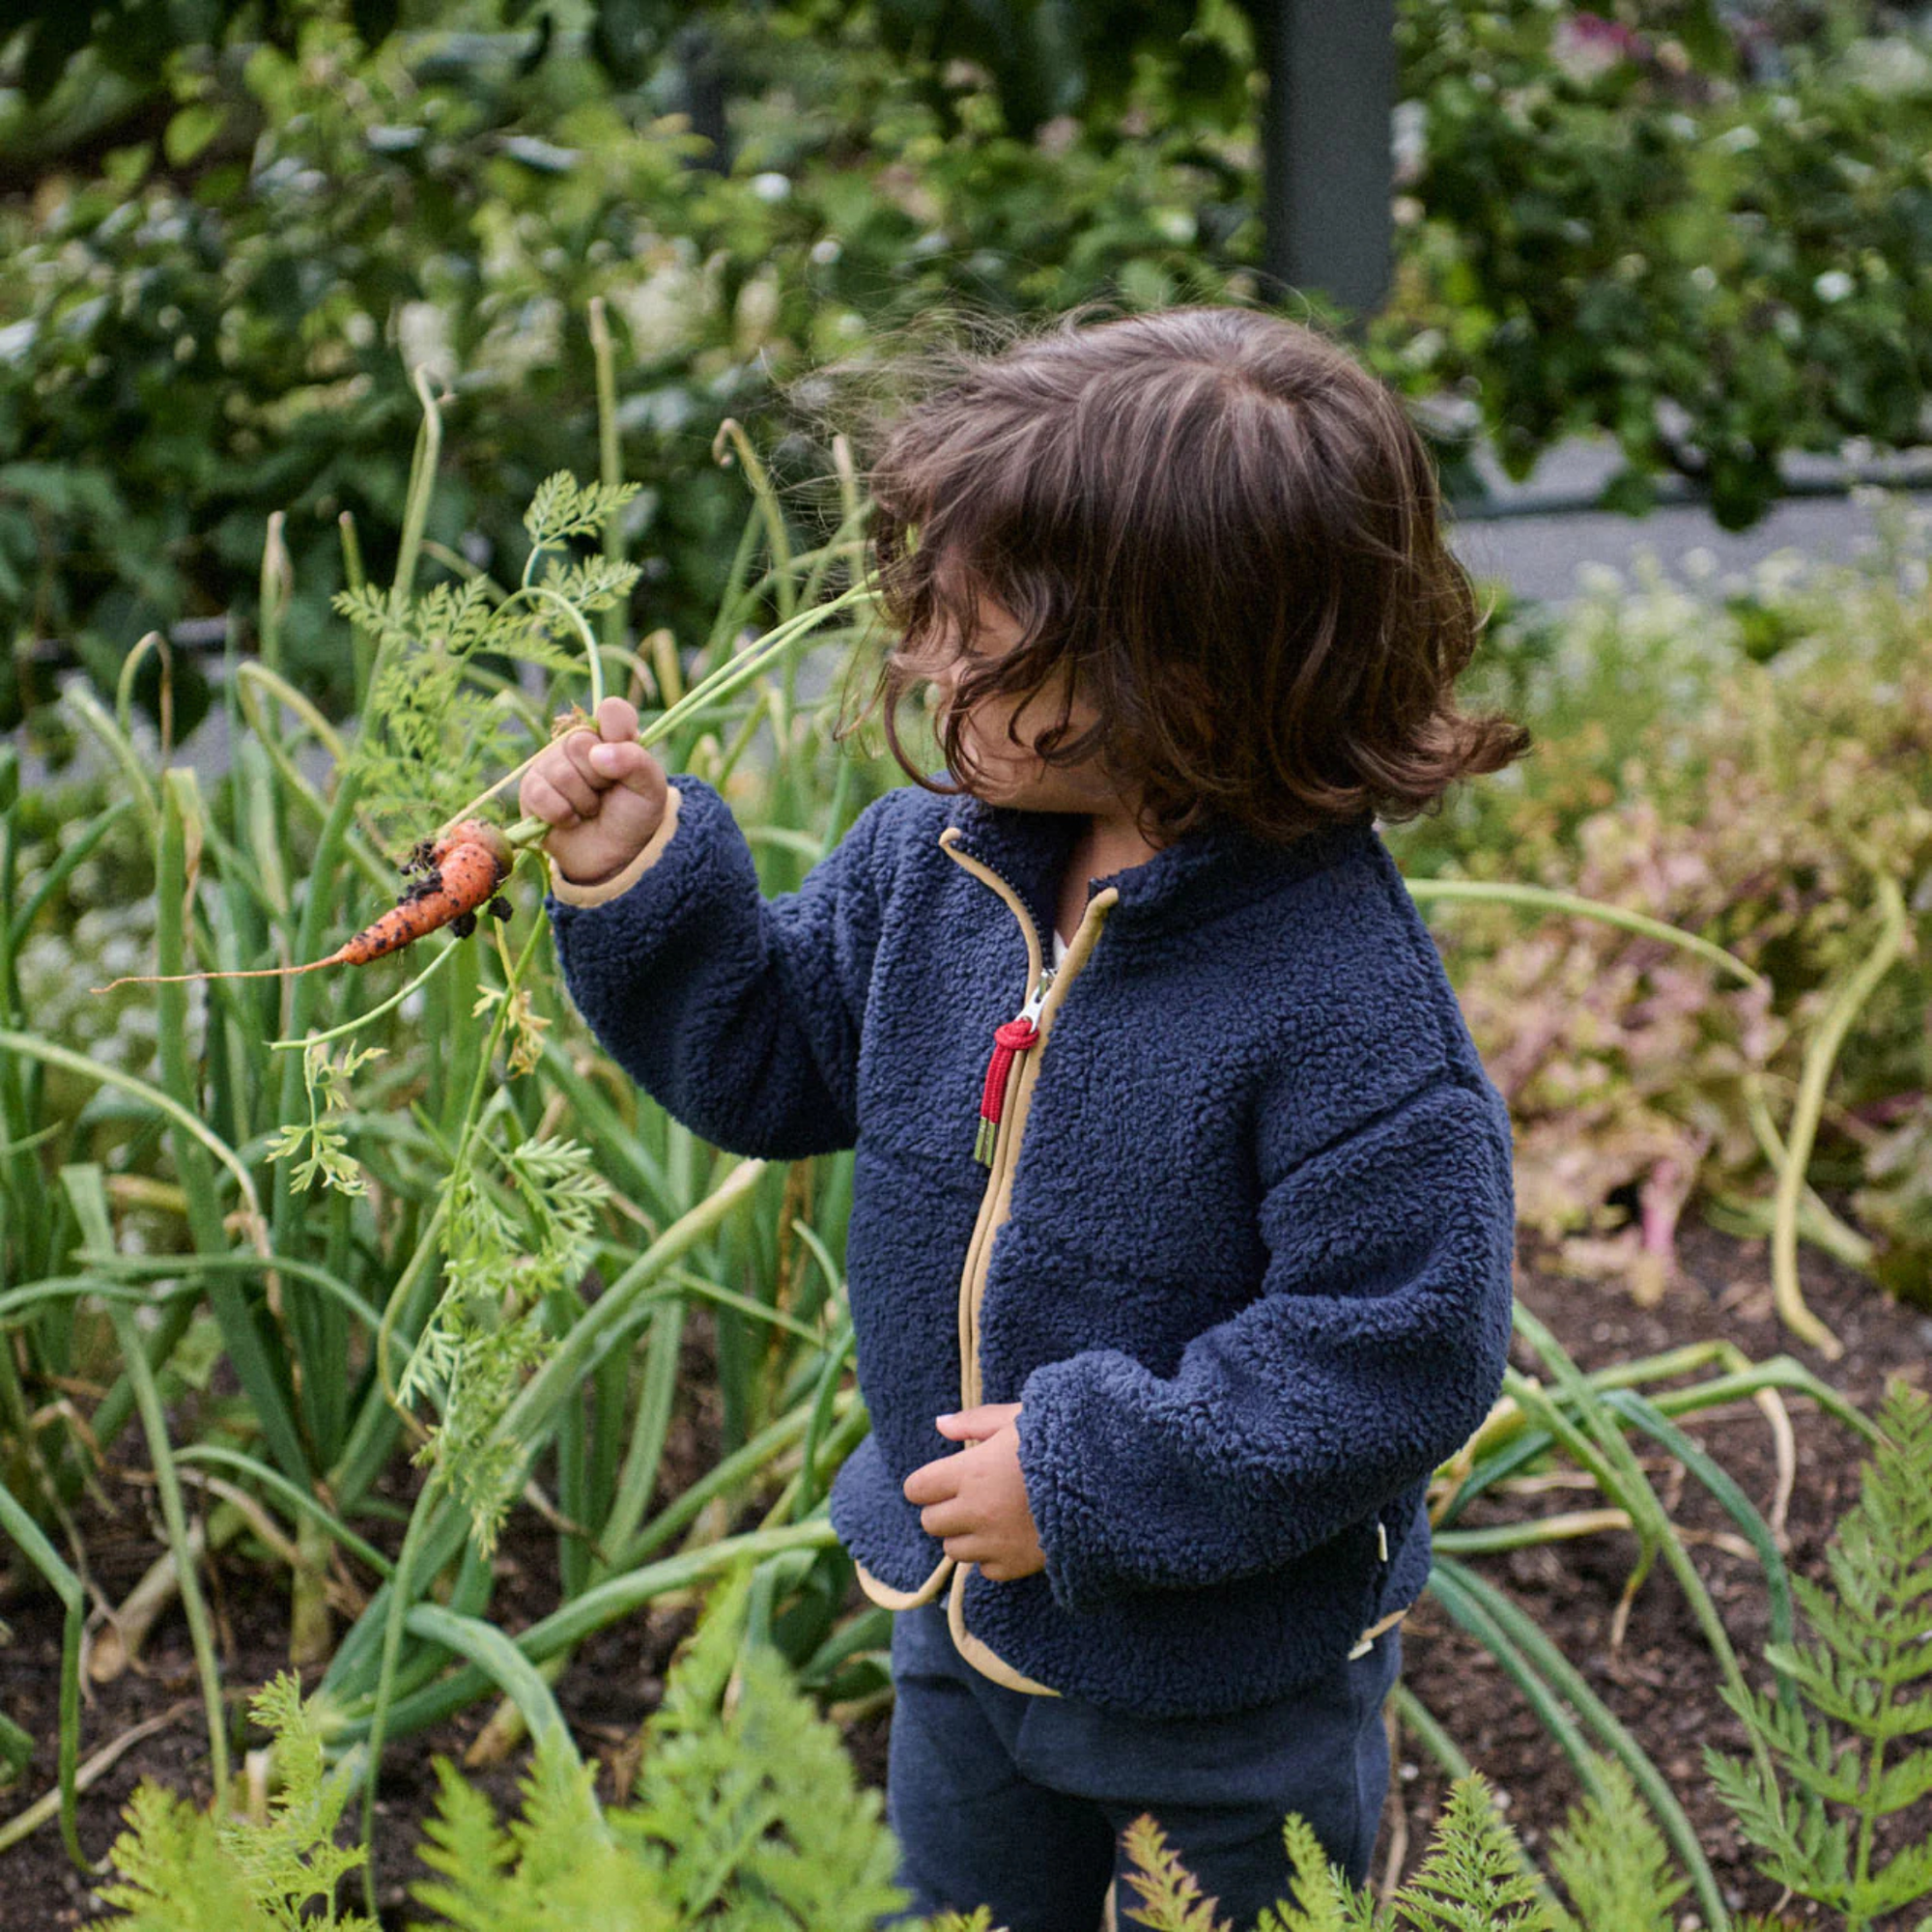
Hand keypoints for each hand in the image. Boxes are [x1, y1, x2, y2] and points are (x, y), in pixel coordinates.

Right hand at [519, 695, 668, 886]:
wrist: (615, 856)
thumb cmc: (634, 816)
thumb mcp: (650, 788)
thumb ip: (635, 761)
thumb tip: (597, 753)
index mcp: (613, 735)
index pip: (612, 710)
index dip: (617, 731)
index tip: (625, 751)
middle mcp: (580, 744)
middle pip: (579, 742)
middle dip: (599, 778)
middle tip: (607, 792)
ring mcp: (552, 764)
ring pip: (560, 772)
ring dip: (583, 801)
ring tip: (591, 809)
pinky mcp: (532, 789)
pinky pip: (540, 794)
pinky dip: (561, 814)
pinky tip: (571, 820)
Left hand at [902, 1402, 1045, 1582]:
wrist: (1108, 1482)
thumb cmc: (1063, 1441)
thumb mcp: (1020, 1419)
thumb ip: (976, 1422)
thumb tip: (940, 1424)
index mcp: (971, 1472)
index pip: (917, 1489)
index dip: (927, 1483)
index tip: (944, 1477)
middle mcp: (976, 1511)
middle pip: (930, 1523)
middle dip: (944, 1509)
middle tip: (969, 1494)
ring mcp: (995, 1543)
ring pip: (953, 1550)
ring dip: (965, 1534)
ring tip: (992, 1514)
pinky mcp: (1016, 1566)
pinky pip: (984, 1570)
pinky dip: (992, 1556)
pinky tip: (1012, 1534)